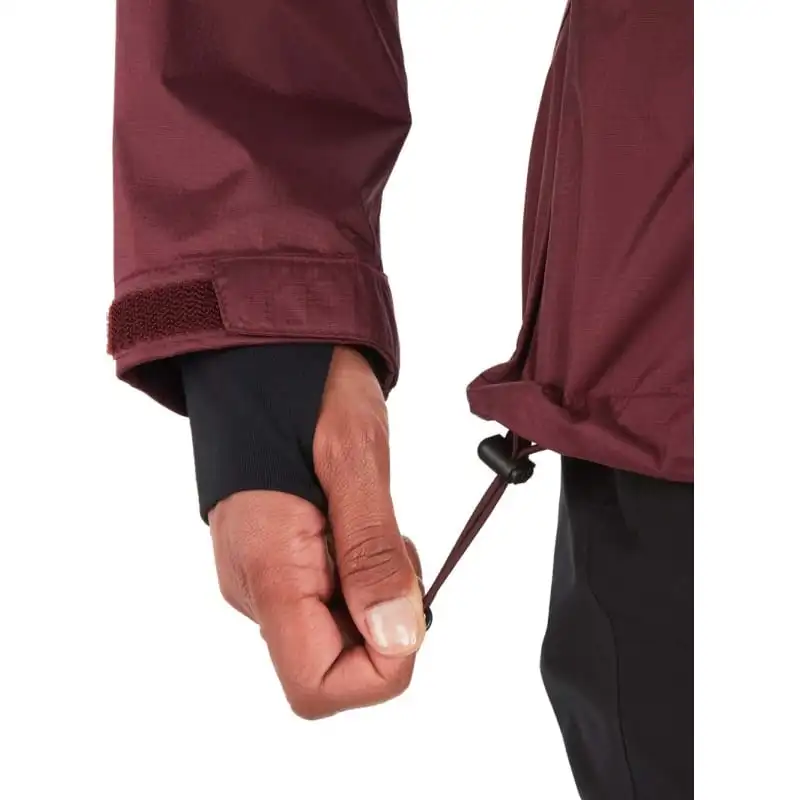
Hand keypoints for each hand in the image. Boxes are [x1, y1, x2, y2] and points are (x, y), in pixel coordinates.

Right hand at [208, 346, 425, 718]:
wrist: (267, 351)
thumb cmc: (306, 389)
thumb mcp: (355, 461)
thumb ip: (371, 554)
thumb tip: (398, 640)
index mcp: (268, 570)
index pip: (317, 686)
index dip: (380, 669)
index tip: (409, 598)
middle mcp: (255, 589)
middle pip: (329, 668)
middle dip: (384, 622)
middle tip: (395, 544)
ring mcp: (259, 577)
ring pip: (331, 635)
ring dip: (374, 594)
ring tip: (375, 522)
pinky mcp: (271, 560)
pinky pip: (323, 599)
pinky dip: (358, 576)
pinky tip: (358, 523)